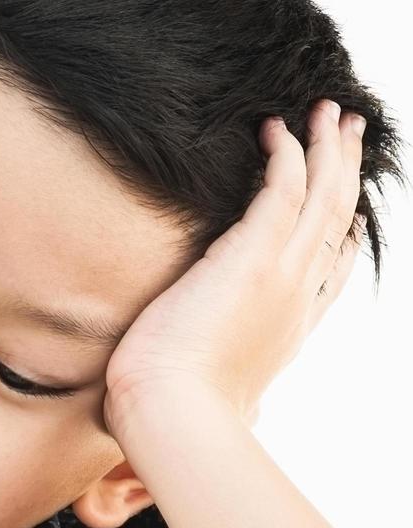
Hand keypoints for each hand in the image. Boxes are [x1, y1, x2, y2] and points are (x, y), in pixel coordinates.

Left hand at [101, 97, 367, 438]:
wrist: (173, 414)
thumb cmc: (181, 416)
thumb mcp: (228, 405)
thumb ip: (240, 397)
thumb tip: (248, 414)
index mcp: (291, 331)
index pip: (331, 272)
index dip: (346, 237)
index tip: (354, 213)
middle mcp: (298, 297)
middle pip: (337, 222)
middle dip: (346, 173)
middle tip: (351, 133)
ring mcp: (284, 273)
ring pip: (323, 195)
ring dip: (329, 148)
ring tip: (332, 111)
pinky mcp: (254, 255)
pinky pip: (284, 187)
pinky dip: (287, 153)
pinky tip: (278, 127)